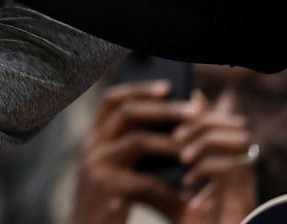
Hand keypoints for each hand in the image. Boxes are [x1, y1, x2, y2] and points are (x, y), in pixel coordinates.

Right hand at [70, 81, 201, 223]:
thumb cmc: (110, 199)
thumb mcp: (118, 167)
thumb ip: (136, 148)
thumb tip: (177, 128)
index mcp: (96, 137)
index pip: (113, 99)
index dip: (140, 89)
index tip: (169, 86)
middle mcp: (92, 145)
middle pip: (126, 112)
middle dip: (164, 109)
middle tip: (194, 112)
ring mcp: (96, 166)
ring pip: (137, 140)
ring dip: (171, 142)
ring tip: (195, 148)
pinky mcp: (106, 189)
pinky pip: (144, 181)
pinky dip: (169, 187)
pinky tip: (186, 194)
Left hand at [175, 95, 260, 223]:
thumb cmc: (196, 223)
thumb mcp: (177, 185)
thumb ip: (175, 158)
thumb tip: (163, 129)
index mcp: (232, 158)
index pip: (225, 119)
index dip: (203, 112)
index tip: (174, 121)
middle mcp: (247, 168)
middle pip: (237, 124)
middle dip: (204, 124)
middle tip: (177, 138)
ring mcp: (251, 183)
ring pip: (240, 140)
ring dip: (207, 142)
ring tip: (183, 159)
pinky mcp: (249, 196)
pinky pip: (234, 168)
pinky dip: (208, 170)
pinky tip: (189, 184)